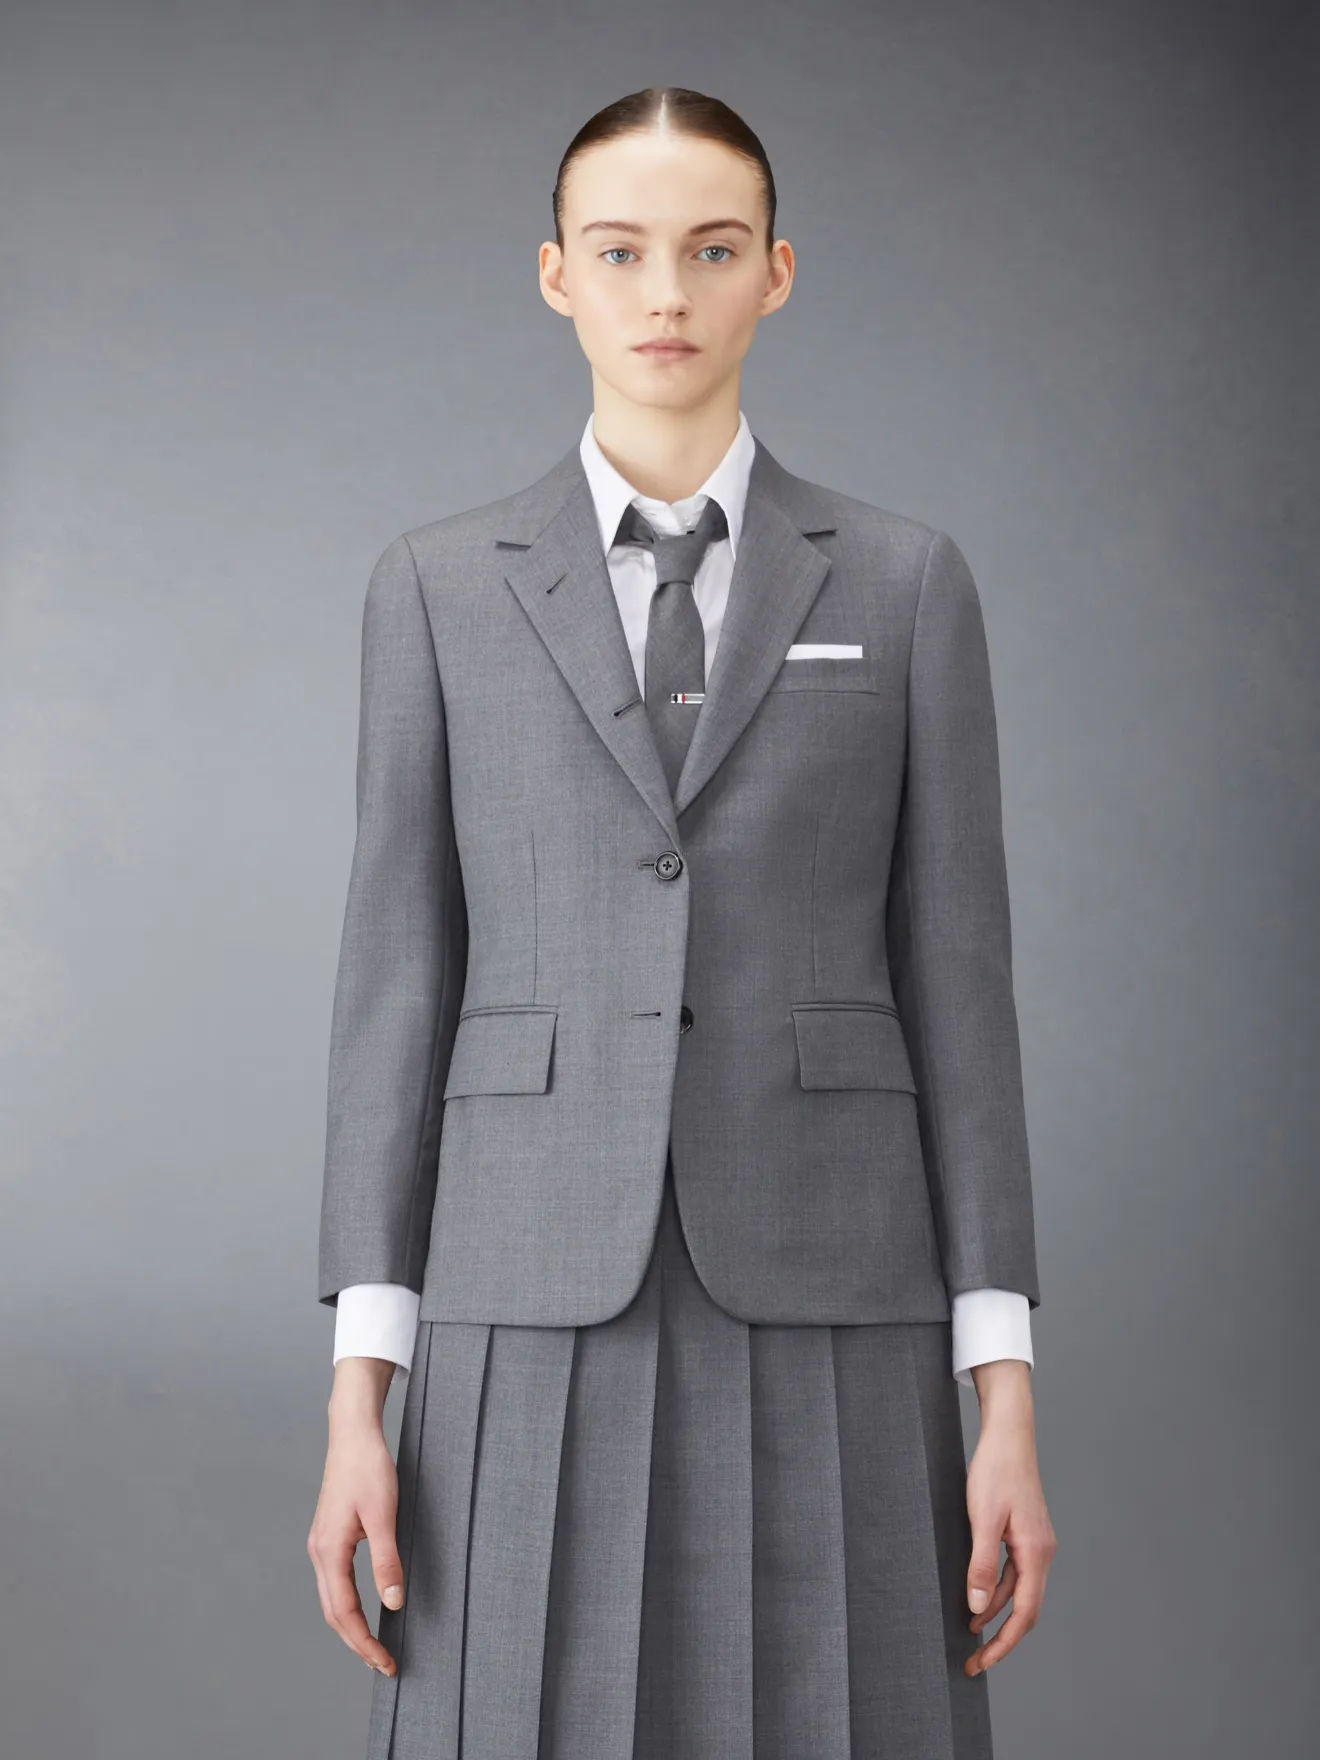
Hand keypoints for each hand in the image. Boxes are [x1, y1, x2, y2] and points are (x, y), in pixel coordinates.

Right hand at [307, 1358, 405, 1674]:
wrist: (353, 1434)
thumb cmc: (369, 1469)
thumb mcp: (384, 1515)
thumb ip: (387, 1561)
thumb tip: (393, 1603)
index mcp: (329, 1551)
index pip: (345, 1613)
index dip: (365, 1643)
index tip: (386, 1663)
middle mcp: (319, 1552)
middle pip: (333, 1614)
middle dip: (357, 1644)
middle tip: (384, 1665)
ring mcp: (321, 1545)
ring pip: (331, 1601)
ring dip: (351, 1627)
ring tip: (375, 1647)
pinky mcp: (328, 1537)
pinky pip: (334, 1583)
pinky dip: (347, 1606)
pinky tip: (364, 1610)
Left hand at [962, 1360, 1057, 1675]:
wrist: (1008, 1434)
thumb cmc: (996, 1471)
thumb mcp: (982, 1518)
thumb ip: (980, 1564)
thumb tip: (976, 1606)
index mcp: (1035, 1553)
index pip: (1023, 1614)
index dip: (1003, 1643)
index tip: (982, 1662)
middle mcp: (1042, 1552)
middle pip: (1025, 1608)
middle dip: (1000, 1636)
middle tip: (974, 1658)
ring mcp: (1035, 1543)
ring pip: (1017, 1591)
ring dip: (994, 1611)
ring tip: (968, 1629)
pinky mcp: (1026, 1533)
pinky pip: (1013, 1572)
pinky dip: (996, 1588)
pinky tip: (976, 1594)